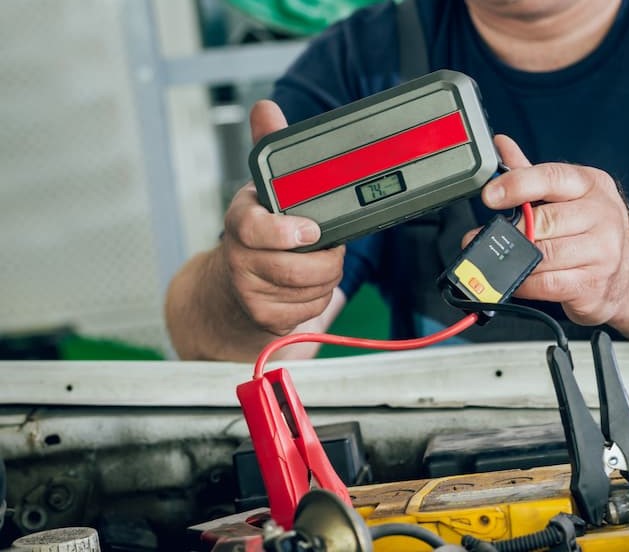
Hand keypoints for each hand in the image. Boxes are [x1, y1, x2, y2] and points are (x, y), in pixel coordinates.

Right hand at [220, 100, 344, 335]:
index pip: (255, 230)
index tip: (311, 231)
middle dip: (326, 257)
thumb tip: (265, 107)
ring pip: (311, 289)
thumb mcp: (263, 187)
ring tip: (317, 261)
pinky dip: (318, 297)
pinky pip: (309, 309)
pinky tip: (306, 285)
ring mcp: (248, 291)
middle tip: (327, 244)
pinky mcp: (264, 318)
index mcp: (240, 220)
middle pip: (298, 267)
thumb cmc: (259, 230)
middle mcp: (238, 258)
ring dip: (326, 276)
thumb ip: (270, 146)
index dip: (286, 233)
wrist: (230, 286)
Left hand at [472, 135, 628, 325]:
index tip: (490, 195)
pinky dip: (524, 282)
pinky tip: (514, 279)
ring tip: (495, 258)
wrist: (627, 273)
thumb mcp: (567, 194)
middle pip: (545, 221)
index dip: (517, 184)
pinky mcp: (593, 285)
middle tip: (485, 236)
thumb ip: (531, 173)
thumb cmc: (589, 229)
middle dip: (511, 230)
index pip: (552, 177)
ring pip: (544, 254)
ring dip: (514, 259)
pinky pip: (547, 284)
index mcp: (592, 184)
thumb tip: (501, 144)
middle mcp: (603, 215)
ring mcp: (602, 252)